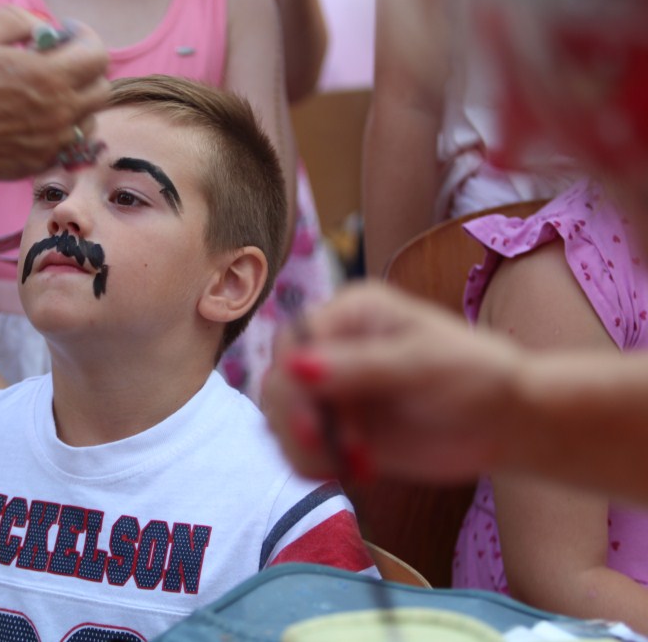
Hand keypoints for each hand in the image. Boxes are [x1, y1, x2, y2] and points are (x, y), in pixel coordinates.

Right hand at [0, 6, 110, 181]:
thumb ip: (20, 20)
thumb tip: (45, 30)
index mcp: (48, 76)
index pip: (98, 56)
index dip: (87, 39)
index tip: (68, 33)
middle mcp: (58, 113)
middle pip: (102, 90)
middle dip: (87, 70)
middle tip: (60, 62)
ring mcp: (50, 143)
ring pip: (90, 121)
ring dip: (78, 102)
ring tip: (49, 93)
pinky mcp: (37, 164)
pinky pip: (68, 146)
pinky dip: (62, 130)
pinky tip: (36, 119)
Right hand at [262, 282, 527, 483]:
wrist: (507, 422)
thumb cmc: (475, 375)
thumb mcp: (421, 364)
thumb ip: (359, 366)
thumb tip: (293, 366)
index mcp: (348, 314)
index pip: (293, 341)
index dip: (294, 380)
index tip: (318, 419)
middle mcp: (330, 348)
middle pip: (278, 383)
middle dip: (300, 421)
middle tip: (343, 450)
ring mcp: (331, 392)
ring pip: (281, 421)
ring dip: (308, 450)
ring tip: (360, 463)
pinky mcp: (337, 431)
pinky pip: (301, 451)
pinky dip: (318, 468)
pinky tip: (358, 471)